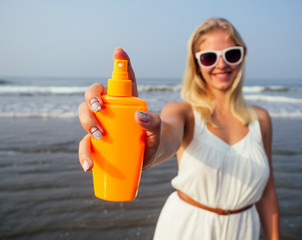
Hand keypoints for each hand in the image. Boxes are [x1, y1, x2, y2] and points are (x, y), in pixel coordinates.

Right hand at [78, 49, 160, 171]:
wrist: (154, 158)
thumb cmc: (156, 141)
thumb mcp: (158, 133)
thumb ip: (154, 125)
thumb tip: (139, 117)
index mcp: (127, 103)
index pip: (123, 82)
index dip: (121, 65)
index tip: (119, 52)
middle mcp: (112, 112)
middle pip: (94, 96)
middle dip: (92, 99)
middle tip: (99, 108)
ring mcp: (103, 127)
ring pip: (86, 117)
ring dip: (87, 123)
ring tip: (98, 137)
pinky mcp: (98, 145)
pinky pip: (86, 146)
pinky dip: (84, 154)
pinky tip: (88, 165)